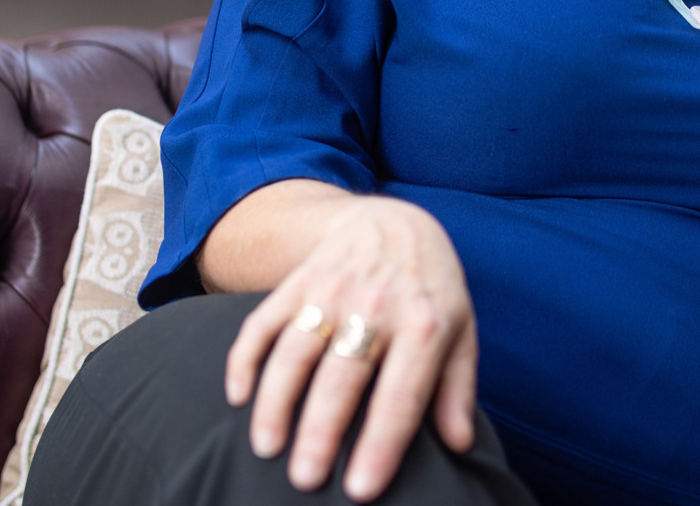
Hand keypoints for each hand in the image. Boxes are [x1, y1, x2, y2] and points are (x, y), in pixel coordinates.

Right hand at [223, 196, 477, 501]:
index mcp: (424, 323)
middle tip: (304, 480)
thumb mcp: (461, 329)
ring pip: (294, 350)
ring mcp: (330, 291)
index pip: (401, 394)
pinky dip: (244, 359)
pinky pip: (262, 322)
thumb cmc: (430, 289)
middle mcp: (375, 305)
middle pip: (342, 376)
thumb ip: (458, 388)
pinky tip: (238, 397)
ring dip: (275, 401)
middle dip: (320, 431)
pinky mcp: (296, 283)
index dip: (380, 445)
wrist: (394, 221)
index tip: (360, 489)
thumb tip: (460, 445)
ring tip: (264, 448)